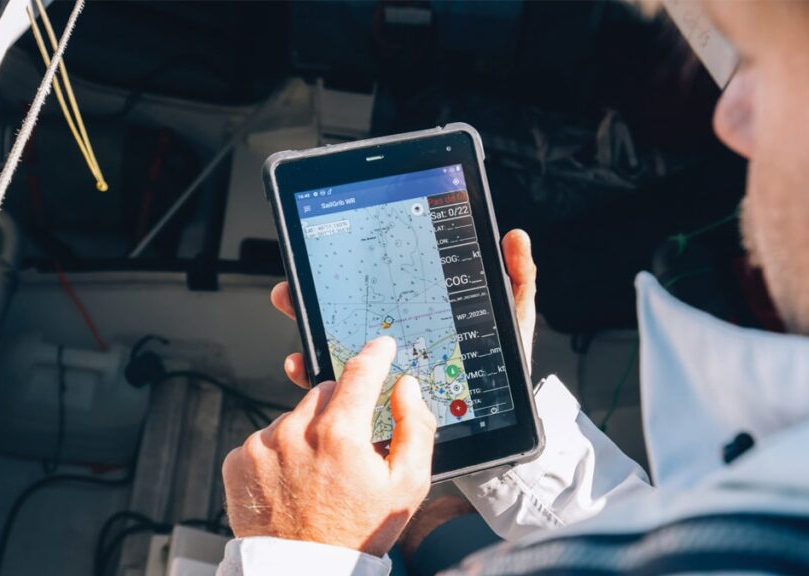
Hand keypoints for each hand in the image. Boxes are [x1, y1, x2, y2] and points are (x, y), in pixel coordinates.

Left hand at [221, 336, 435, 556]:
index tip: (381, 347)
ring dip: (309, 430)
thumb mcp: (408, 486)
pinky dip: (281, 450)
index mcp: (340, 433)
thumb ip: (416, 428)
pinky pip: (266, 437)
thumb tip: (407, 389)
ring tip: (319, 472)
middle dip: (341, 408)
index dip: (375, 354)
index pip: (360, 372)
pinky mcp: (239, 460)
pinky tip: (293, 479)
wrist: (305, 573)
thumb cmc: (358, 533)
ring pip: (295, 414)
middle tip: (350, 444)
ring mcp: (263, 445)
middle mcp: (297, 431)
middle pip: (325, 392)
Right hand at [271, 229, 538, 388]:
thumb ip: (517, 279)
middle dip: (314, 301)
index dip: (352, 275)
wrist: (498, 429)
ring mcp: (385, 374)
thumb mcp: (512, 322)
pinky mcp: (380, 405)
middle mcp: (398, 342)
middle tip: (291, 292)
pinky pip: (343, 392)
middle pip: (348, 315)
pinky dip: (317, 377)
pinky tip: (306, 365)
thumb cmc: (503, 375)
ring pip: (338, 350)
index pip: (379, 290)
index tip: (324, 257)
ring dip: (310, 338)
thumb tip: (515, 237)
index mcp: (422, 317)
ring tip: (299, 325)